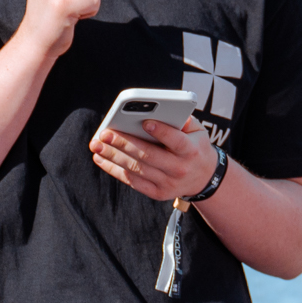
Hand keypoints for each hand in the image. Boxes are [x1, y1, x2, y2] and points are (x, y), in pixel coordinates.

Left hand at [91, 117, 217, 202]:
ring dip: (113, 157)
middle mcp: (180, 169)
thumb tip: (159, 109)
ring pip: (137, 169)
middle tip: (105, 134)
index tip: (145, 121)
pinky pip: (132, 181)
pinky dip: (115, 170)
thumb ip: (182, 119)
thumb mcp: (198, 131)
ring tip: (97, 146)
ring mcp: (168, 183)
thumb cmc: (195, 146)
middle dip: (124, 144)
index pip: (177, 141)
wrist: (204, 178)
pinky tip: (101, 159)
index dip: (161, 132)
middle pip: (149, 155)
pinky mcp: (157, 193)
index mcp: (191, 151)